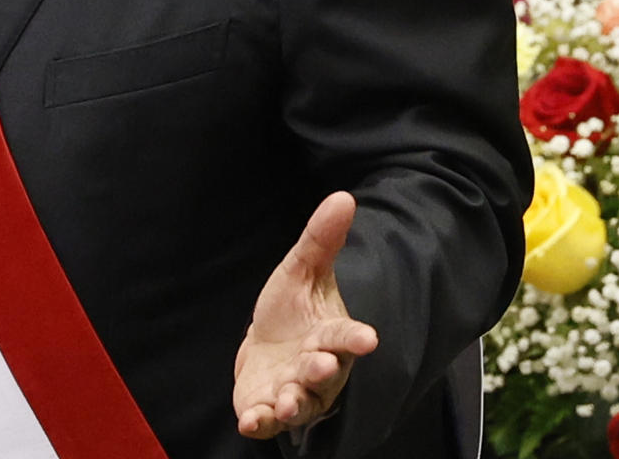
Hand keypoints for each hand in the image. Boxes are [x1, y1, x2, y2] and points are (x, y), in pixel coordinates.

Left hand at [233, 190, 378, 439]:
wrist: (265, 346)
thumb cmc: (291, 310)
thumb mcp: (301, 270)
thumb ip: (321, 239)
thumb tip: (343, 196)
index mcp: (330, 334)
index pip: (347, 335)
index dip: (356, 337)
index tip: (368, 339)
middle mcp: (317, 368)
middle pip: (325, 373)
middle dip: (322, 371)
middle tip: (319, 365)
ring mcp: (295, 391)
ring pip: (301, 402)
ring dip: (295, 403)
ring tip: (286, 402)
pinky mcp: (269, 407)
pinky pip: (268, 419)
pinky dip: (260, 421)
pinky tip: (250, 420)